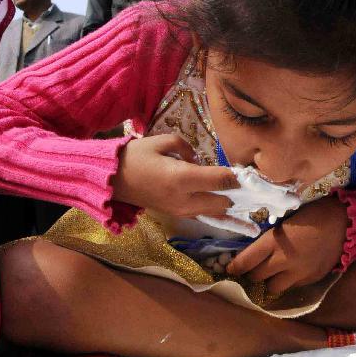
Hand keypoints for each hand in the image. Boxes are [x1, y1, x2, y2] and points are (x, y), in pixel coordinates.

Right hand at [113, 134, 238, 218]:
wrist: (111, 180)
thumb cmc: (135, 156)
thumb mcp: (161, 141)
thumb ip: (186, 147)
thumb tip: (198, 160)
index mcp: (182, 178)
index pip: (219, 180)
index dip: (235, 176)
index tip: (244, 171)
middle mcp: (184, 199)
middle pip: (222, 202)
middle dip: (233, 193)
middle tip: (241, 182)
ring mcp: (179, 210)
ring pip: (214, 213)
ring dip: (225, 202)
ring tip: (233, 191)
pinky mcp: (175, 214)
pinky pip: (202, 215)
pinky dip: (213, 210)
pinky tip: (221, 202)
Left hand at [227, 195, 347, 293]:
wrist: (344, 223)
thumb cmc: (313, 213)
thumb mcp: (286, 220)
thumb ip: (271, 236)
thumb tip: (255, 246)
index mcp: (274, 241)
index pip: (246, 261)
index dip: (235, 267)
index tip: (230, 268)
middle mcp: (283, 260)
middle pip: (256, 277)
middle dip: (252, 273)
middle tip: (252, 268)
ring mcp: (298, 273)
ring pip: (273, 287)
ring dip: (269, 280)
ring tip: (272, 272)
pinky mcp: (310, 279)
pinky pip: (292, 286)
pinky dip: (288, 281)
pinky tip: (291, 271)